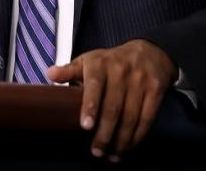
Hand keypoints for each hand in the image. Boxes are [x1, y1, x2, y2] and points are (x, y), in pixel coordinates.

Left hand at [48, 39, 176, 161]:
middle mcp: (121, 71)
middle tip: (97, 150)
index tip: (85, 125)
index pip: (95, 85)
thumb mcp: (89, 60)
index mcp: (100, 64)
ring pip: (131, 116)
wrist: (148, 51)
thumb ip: (69, 70)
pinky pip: (147, 118)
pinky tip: (129, 145)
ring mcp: (140, 80)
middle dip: (104, 133)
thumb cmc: (112, 60)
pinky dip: (137, 136)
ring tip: (112, 154)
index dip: (90, 106)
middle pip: (113, 107)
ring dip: (121, 140)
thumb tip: (50, 74)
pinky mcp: (155, 90)